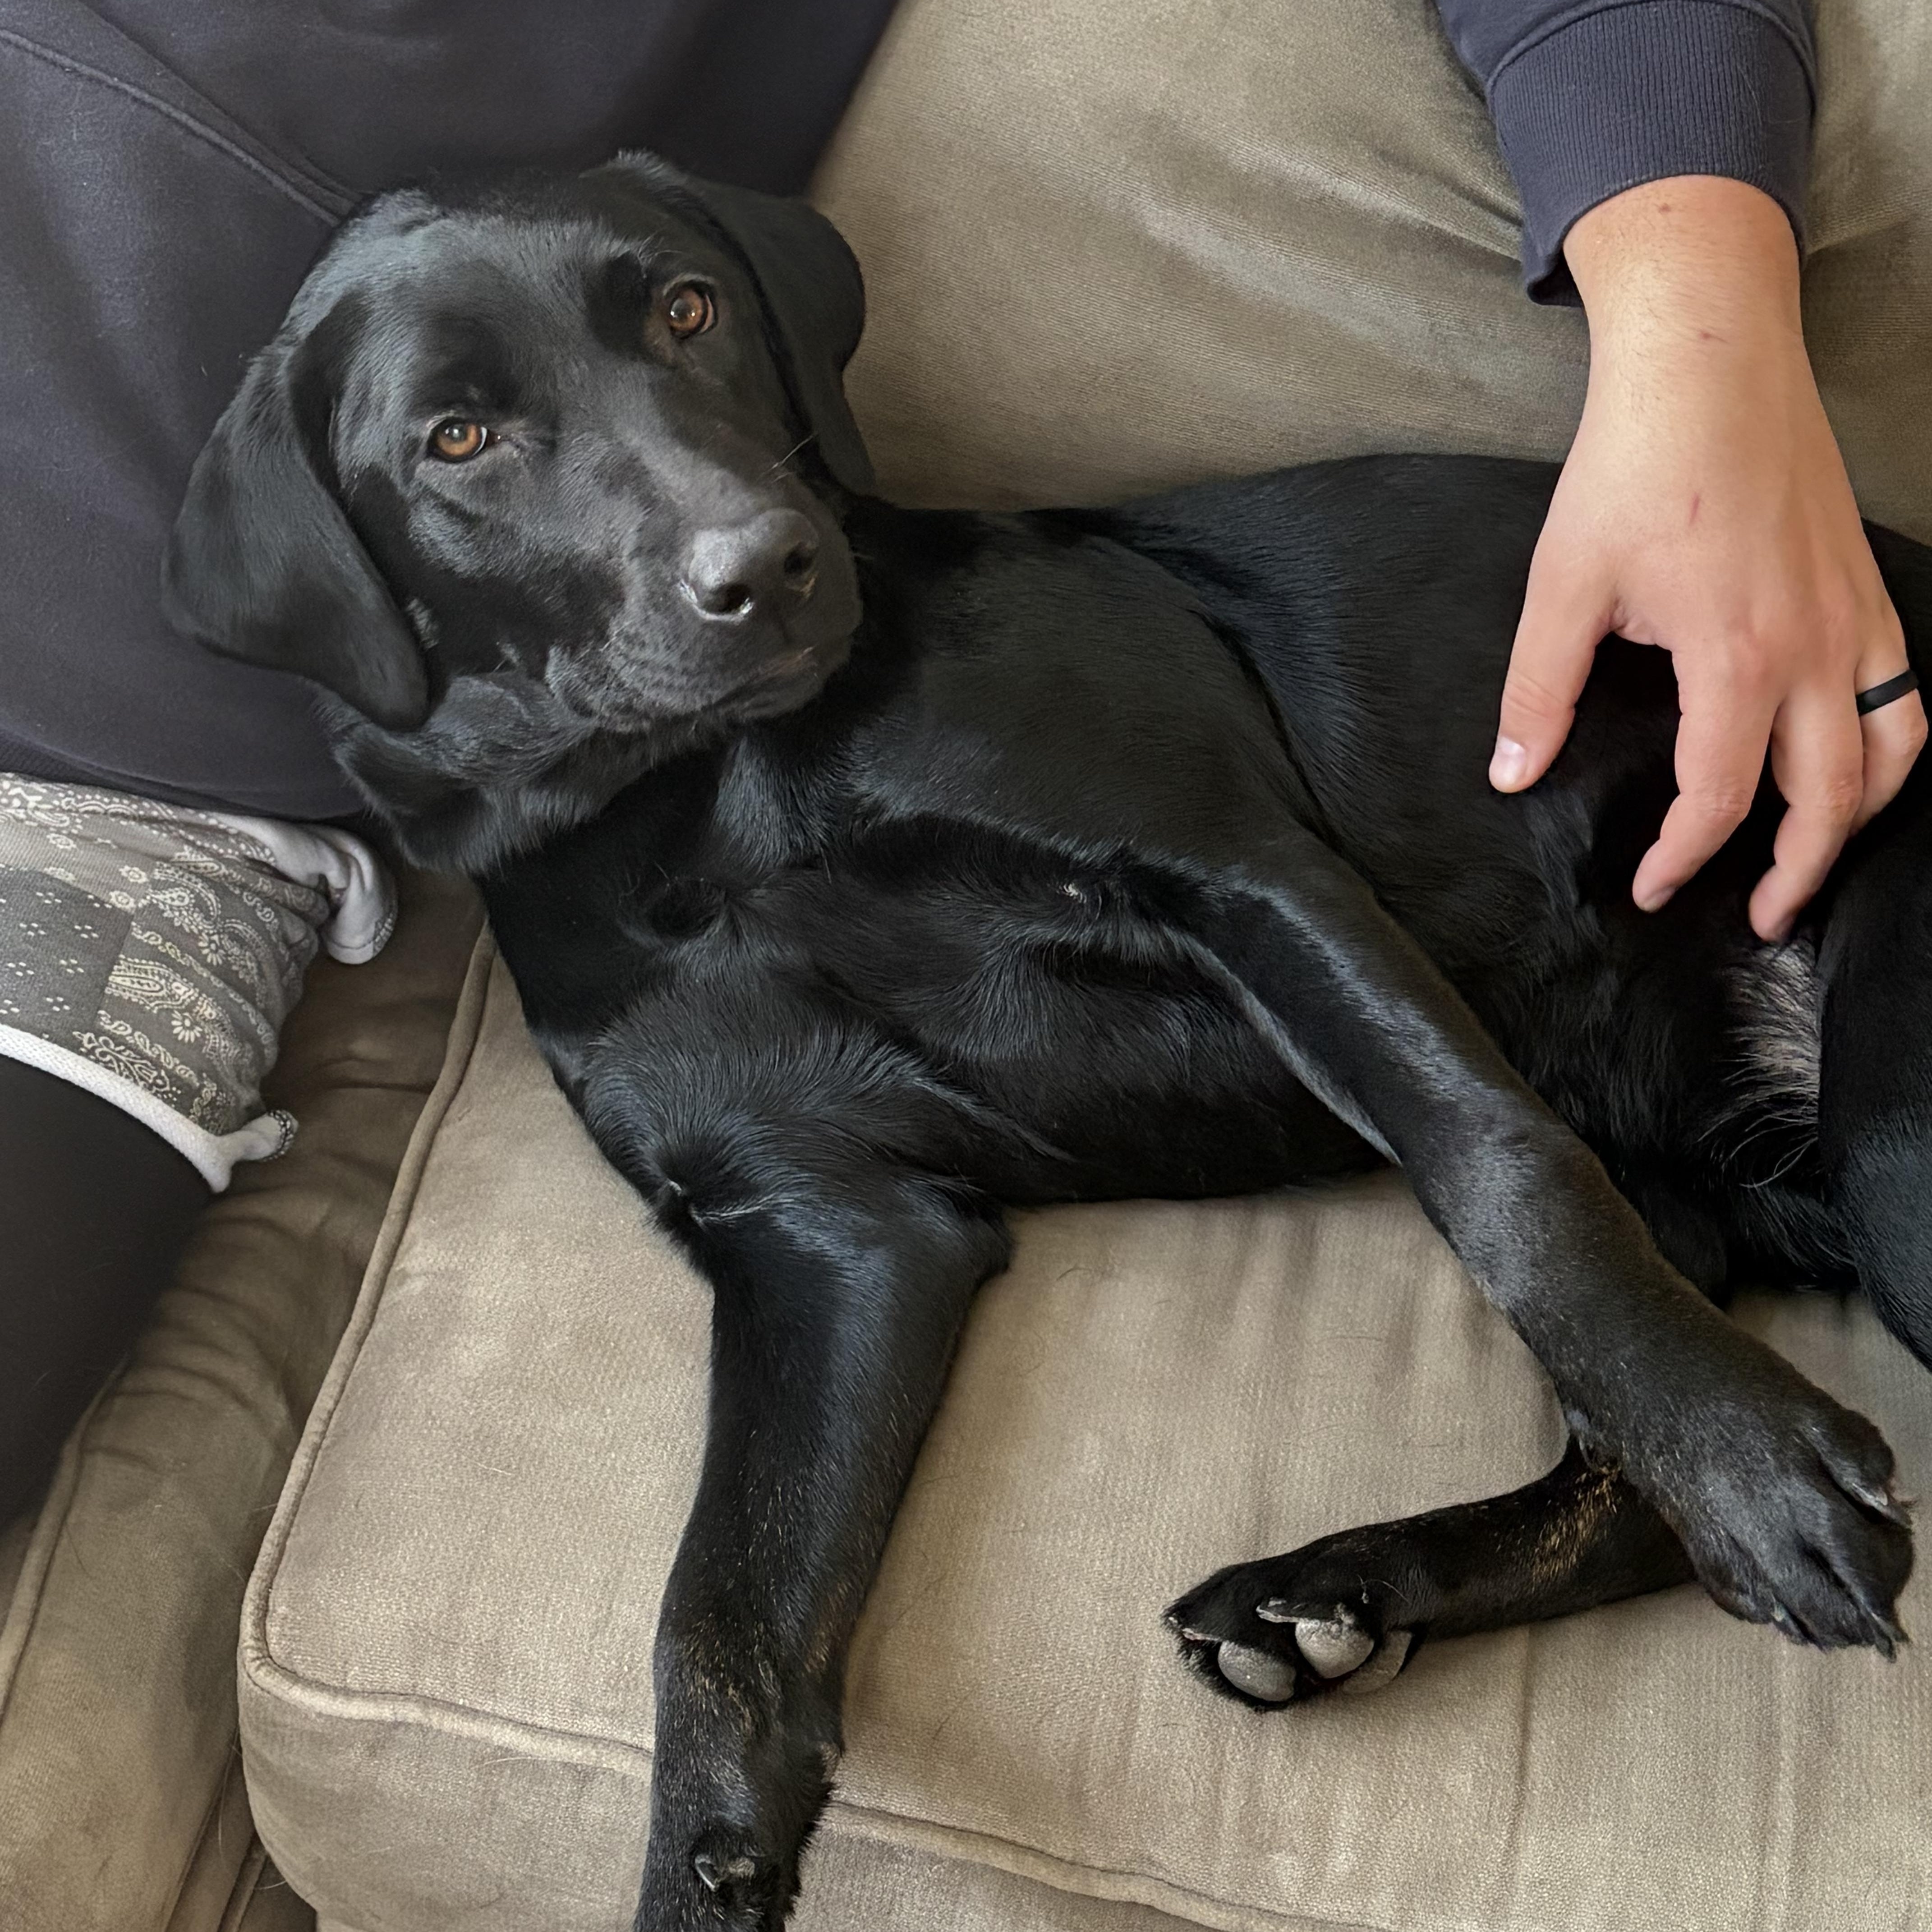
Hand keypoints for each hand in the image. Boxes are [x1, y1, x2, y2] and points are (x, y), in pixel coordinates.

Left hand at [1489, 177, 1923, 941]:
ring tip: (1820, 859)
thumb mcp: (1563, 584)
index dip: (1685, 856)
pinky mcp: (1867, 585)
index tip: (1653, 888)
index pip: (1721, 796)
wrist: (1709, 361)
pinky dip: (1894, 745)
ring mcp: (1855, 615)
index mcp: (1736, 655)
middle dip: (1800, 871)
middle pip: (1831, 796)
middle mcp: (1815, 646)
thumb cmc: (1634, 466)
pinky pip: (1907, 689)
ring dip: (1862, 816)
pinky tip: (1856, 765)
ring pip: (1894, 748)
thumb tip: (1514, 771)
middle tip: (1766, 923)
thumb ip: (1540, 690)